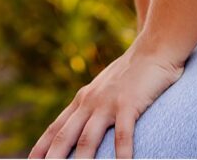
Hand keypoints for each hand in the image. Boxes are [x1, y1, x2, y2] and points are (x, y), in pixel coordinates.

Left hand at [28, 42, 184, 158]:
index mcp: (83, 99)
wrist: (156, 46)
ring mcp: (108, 103)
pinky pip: (122, 135)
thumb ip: (93, 104)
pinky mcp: (129, 104)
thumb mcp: (106, 86)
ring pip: (86, 140)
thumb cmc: (134, 70)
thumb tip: (84, 124)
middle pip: (64, 138)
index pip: (55, 129)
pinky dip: (120, 154)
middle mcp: (90, 102)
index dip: (40, 150)